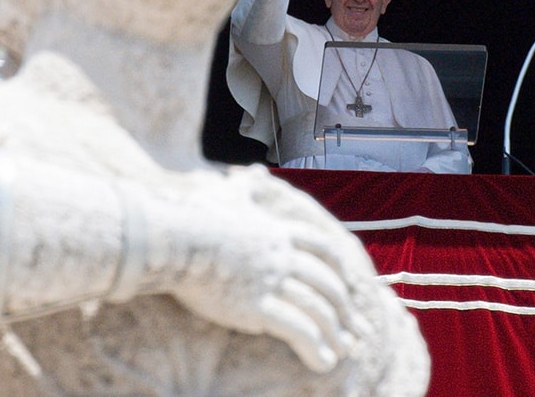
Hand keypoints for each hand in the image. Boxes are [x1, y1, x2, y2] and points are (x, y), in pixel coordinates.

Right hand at [164, 171, 368, 373]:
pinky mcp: (257, 307)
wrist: (176, 238)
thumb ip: (246, 187)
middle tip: (358, 328)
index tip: (349, 283)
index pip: (321, 247)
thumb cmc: (196, 216)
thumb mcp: (228, 195)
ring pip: (318, 308)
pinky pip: (297, 330)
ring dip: (336, 332)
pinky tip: (324, 362)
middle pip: (326, 282)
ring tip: (346, 351)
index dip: (339, 266)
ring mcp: (272, 282)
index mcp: (277, 233)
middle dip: (345, 307)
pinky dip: (315, 347)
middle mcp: (282, 256)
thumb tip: (253, 173)